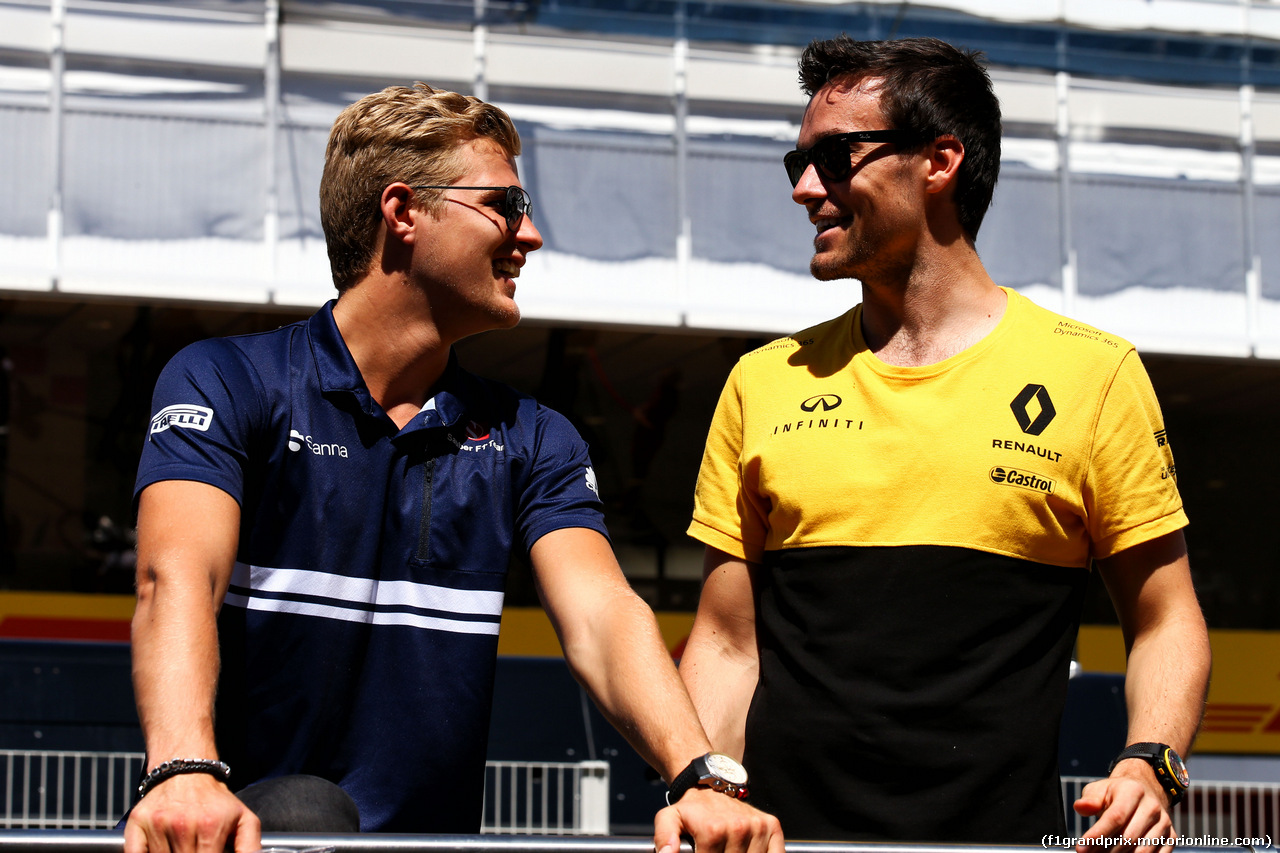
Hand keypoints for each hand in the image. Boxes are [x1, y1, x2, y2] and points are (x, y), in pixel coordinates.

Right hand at [123, 772, 260, 852]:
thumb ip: (250, 846)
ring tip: (183, 846)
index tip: (209, 852)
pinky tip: (161, 848)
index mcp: (210, 827)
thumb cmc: (215, 799)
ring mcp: (157, 825)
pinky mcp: (137, 824)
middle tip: (195, 847)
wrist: (186, 768)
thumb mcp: (243, 818)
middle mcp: (182, 825)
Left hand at [654, 788, 783, 852]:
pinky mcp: (772, 826)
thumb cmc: (692, 809)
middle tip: (716, 849)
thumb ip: (664, 838)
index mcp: (712, 831)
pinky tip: (748, 851)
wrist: (712, 784)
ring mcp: (757, 828)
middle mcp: (738, 828)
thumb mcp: (669, 819)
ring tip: (728, 849)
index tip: (704, 852)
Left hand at [1073, 760, 1175, 850]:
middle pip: (1128, 837)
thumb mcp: (1100, 789)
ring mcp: (1164, 823)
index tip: (1081, 847)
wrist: (1145, 791)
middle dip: (1106, 850)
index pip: (1116, 817)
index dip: (1098, 834)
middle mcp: (1152, 807)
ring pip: (1142, 850)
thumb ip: (1090, 800)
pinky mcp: (1171, 837)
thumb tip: (1080, 807)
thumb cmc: (1116, 793)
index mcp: (1133, 791)